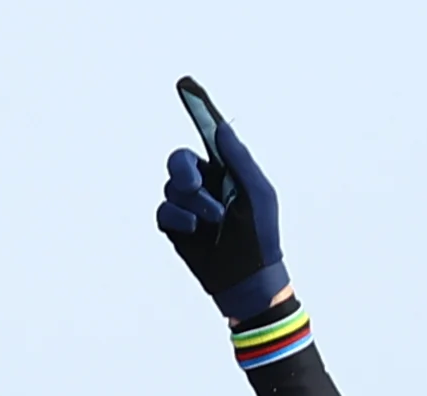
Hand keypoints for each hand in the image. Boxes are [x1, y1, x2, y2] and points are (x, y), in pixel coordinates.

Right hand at [154, 85, 291, 315]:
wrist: (250, 281)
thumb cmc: (262, 238)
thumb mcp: (258, 196)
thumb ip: (239, 160)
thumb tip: (221, 128)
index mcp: (228, 173)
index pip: (209, 136)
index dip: (197, 110)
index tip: (185, 85)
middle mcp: (206, 185)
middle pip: (179, 160)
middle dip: (183, 168)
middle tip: (195, 180)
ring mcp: (189, 206)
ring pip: (172, 188)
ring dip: (195, 203)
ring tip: (217, 221)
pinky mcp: (175, 227)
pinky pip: (165, 210)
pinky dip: (181, 219)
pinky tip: (198, 230)